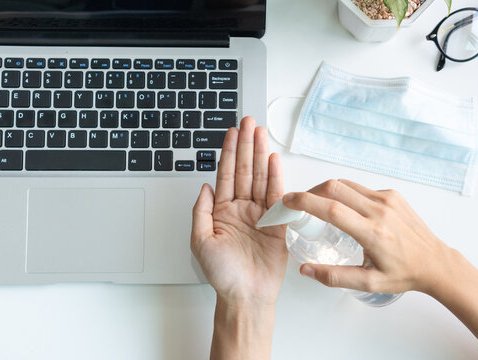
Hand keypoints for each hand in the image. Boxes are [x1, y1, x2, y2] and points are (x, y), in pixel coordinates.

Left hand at [191, 117, 286, 305]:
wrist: (245, 295)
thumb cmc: (222, 274)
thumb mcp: (200, 242)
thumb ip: (201, 211)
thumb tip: (204, 186)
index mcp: (222, 211)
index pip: (226, 174)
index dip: (229, 152)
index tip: (232, 132)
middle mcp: (241, 209)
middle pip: (244, 170)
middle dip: (246, 145)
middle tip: (249, 123)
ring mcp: (259, 214)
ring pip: (260, 178)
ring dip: (260, 155)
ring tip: (260, 134)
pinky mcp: (276, 224)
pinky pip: (276, 196)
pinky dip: (276, 177)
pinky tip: (274, 160)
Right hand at [282, 179, 455, 294]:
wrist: (435, 262)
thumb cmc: (403, 274)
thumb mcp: (368, 283)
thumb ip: (334, 277)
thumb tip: (305, 270)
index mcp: (373, 233)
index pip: (332, 210)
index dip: (306, 202)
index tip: (289, 200)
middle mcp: (380, 211)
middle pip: (335, 188)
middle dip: (310, 192)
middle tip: (297, 202)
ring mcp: (387, 199)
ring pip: (346, 184)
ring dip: (326, 190)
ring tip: (316, 203)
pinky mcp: (392, 194)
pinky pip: (360, 188)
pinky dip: (345, 193)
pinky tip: (343, 207)